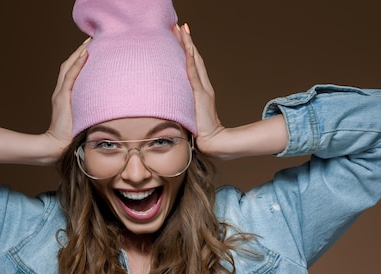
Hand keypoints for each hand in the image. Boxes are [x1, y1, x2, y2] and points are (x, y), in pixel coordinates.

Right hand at [44, 38, 89, 154]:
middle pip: (69, 65)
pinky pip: (70, 77)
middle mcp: (61, 92)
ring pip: (68, 68)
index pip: (71, 72)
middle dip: (79, 51)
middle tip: (91, 38)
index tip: (91, 48)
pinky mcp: (62, 98)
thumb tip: (108, 107)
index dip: (79, 59)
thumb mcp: (83, 120)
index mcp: (65, 96)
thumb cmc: (72, 137)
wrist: (57, 146)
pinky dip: (77, 65)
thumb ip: (90, 110)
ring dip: (78, 53)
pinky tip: (85, 55)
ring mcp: (60, 94)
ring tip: (89, 41)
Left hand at [174, 24, 225, 156]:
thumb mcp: (188, 115)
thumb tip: (169, 106)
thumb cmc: (198, 131)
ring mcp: (203, 89)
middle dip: (187, 41)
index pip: (192, 64)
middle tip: (180, 25)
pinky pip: (194, 74)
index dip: (187, 49)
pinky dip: (190, 60)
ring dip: (188, 45)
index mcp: (200, 89)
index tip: (180, 35)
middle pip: (194, 58)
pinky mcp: (201, 95)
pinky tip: (186, 48)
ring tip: (182, 29)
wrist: (211, 141)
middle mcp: (203, 85)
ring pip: (194, 61)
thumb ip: (182, 107)